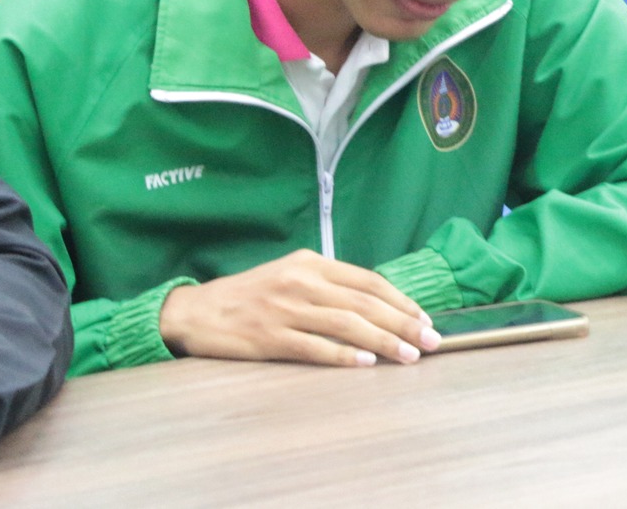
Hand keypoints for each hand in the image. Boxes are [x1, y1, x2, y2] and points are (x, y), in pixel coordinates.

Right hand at [158, 250, 440, 367]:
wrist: (197, 311)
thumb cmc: (249, 295)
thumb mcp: (290, 275)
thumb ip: (328, 285)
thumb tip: (374, 305)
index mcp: (311, 263)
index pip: (369, 281)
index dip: (401, 301)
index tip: (424, 319)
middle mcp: (303, 282)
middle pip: (365, 303)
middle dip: (403, 324)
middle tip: (430, 342)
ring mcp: (286, 310)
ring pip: (347, 325)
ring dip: (383, 342)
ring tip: (408, 356)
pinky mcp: (270, 337)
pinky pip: (315, 347)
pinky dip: (344, 355)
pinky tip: (366, 363)